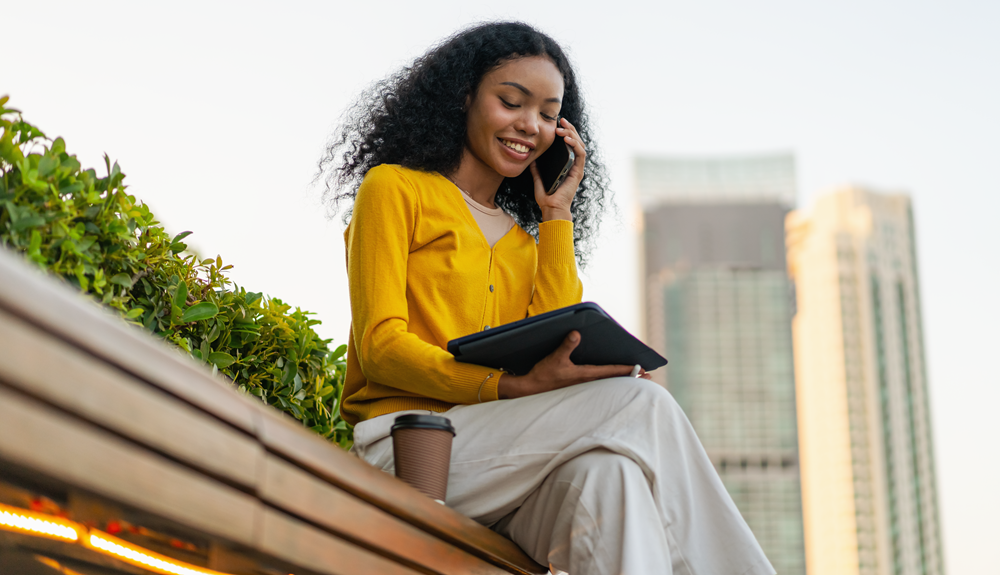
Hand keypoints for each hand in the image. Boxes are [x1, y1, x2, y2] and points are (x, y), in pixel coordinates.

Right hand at [496, 331, 651, 399]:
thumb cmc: (543, 375)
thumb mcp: (554, 358)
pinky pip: (600, 384)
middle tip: (649, 377)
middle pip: (614, 380)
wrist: (531, 389)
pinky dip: (611, 381)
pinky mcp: (578, 386)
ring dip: (623, 379)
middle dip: (631, 377)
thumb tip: (576, 333)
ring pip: (609, 383)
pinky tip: (614, 380)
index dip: (627, 370)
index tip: (642, 369)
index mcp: (584, 375)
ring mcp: (583, 385)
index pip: (611, 372)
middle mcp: (586, 381)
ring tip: (637, 377)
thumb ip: (566, 345)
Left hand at [528, 117, 586, 221]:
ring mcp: (577, 167)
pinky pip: (580, 154)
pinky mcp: (578, 171)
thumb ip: (536, 169)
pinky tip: (567, 139)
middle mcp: (573, 164)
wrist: (551, 208)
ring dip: (572, 134)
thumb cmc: (546, 197)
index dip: (565, 132)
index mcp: (565, 164)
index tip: (556, 123)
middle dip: (569, 128)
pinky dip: (575, 144)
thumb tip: (531, 158)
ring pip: (580, 145)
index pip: (568, 144)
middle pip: (575, 141)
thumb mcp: (537, 179)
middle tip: (561, 120)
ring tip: (562, 128)